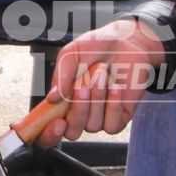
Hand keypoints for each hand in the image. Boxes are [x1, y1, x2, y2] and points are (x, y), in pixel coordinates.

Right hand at [42, 18, 166, 143]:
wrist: (126, 41)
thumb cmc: (97, 47)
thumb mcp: (71, 54)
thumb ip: (60, 75)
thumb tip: (52, 98)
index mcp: (62, 102)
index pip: (49, 131)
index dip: (49, 134)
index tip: (57, 123)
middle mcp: (79, 113)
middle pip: (72, 132)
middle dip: (78, 109)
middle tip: (82, 85)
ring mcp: (100, 118)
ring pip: (92, 126)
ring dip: (97, 99)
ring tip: (102, 75)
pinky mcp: (119, 117)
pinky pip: (112, 126)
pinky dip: (113, 106)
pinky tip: (115, 87)